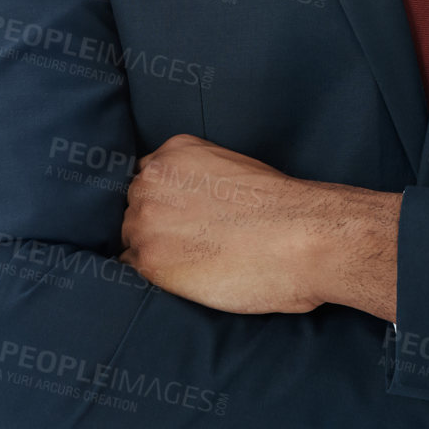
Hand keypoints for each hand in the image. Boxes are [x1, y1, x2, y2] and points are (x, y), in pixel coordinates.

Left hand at [117, 133, 323, 313]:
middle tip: (190, 242)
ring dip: (153, 249)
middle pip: (136, 205)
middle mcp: (152, 179)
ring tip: (190, 261)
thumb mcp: (235, 167)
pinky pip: (131, 268)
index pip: (150, 176)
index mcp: (175, 151)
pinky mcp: (149, 260)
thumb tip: (189, 205)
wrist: (298, 237)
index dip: (166, 200)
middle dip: (157, 223)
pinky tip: (180, 277)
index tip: (182, 215)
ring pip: (132, 237)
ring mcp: (146, 219)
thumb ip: (200, 178)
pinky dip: (151, 276)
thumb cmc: (281, 207)